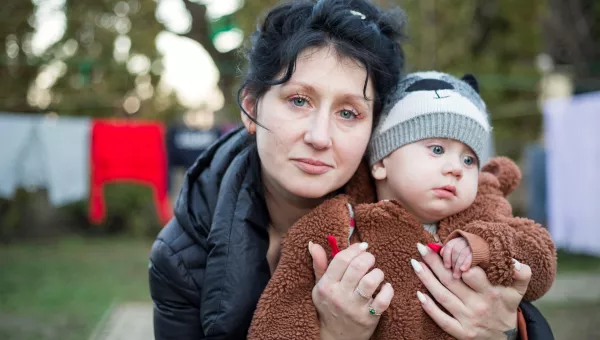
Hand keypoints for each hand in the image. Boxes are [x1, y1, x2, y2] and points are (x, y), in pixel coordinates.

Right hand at [309, 241, 393, 339]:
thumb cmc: (329, 306)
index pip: (341, 260)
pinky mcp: (369, 318)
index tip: (361, 247)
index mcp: (326, 286)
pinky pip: (383, 300)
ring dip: (378, 272)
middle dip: (368, 257)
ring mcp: (355, 308)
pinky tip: (385, 287)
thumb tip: (314, 244)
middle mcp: (339, 296)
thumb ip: (319, 265)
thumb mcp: (319, 287)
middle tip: (370, 258)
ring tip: (376, 273)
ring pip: (371, 282)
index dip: (354, 249)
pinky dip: (388, 290)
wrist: (335, 337)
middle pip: (357, 267)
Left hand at [412, 243, 529, 339]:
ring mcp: (468, 319)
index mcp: (492, 291)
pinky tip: (418, 294)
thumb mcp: (517, 291)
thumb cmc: (506, 307)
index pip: (472, 272)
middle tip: (422, 247)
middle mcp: (479, 305)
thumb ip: (521, 274)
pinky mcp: (461, 332)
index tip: (443, 245)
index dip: (457, 259)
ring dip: (426, 279)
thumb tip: (513, 260)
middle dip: (435, 263)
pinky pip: (442, 320)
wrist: (505, 338)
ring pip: (443, 296)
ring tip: (415, 263)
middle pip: (452, 281)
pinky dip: (429, 308)